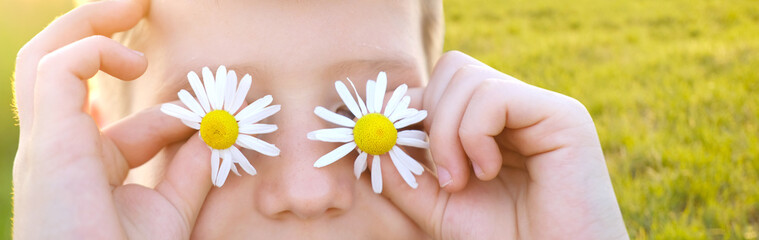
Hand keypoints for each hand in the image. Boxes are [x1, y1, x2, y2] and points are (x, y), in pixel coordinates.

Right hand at [13, 0, 211, 237]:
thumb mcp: (169, 211)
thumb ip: (188, 172)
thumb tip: (213, 134)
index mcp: (83, 167)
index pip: (114, 122)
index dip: (166, 116)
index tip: (204, 124)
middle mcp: (57, 149)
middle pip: (56, 71)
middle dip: (94, 30)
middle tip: (136, 3)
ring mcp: (46, 142)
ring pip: (42, 59)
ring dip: (86, 23)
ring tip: (129, 1)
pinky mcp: (47, 140)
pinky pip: (56, 69)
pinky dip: (94, 48)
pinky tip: (136, 58)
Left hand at [379, 51, 628, 238]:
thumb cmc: (504, 239)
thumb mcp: (438, 207)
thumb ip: (405, 173)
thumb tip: (371, 136)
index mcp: (491, 124)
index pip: (440, 85)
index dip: (409, 108)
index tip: (390, 142)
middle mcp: (517, 109)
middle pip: (453, 70)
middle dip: (430, 118)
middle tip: (442, 174)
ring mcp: (539, 107)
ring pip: (468, 78)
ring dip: (449, 134)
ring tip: (463, 180)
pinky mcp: (561, 115)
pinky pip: (494, 96)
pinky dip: (474, 135)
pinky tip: (489, 171)